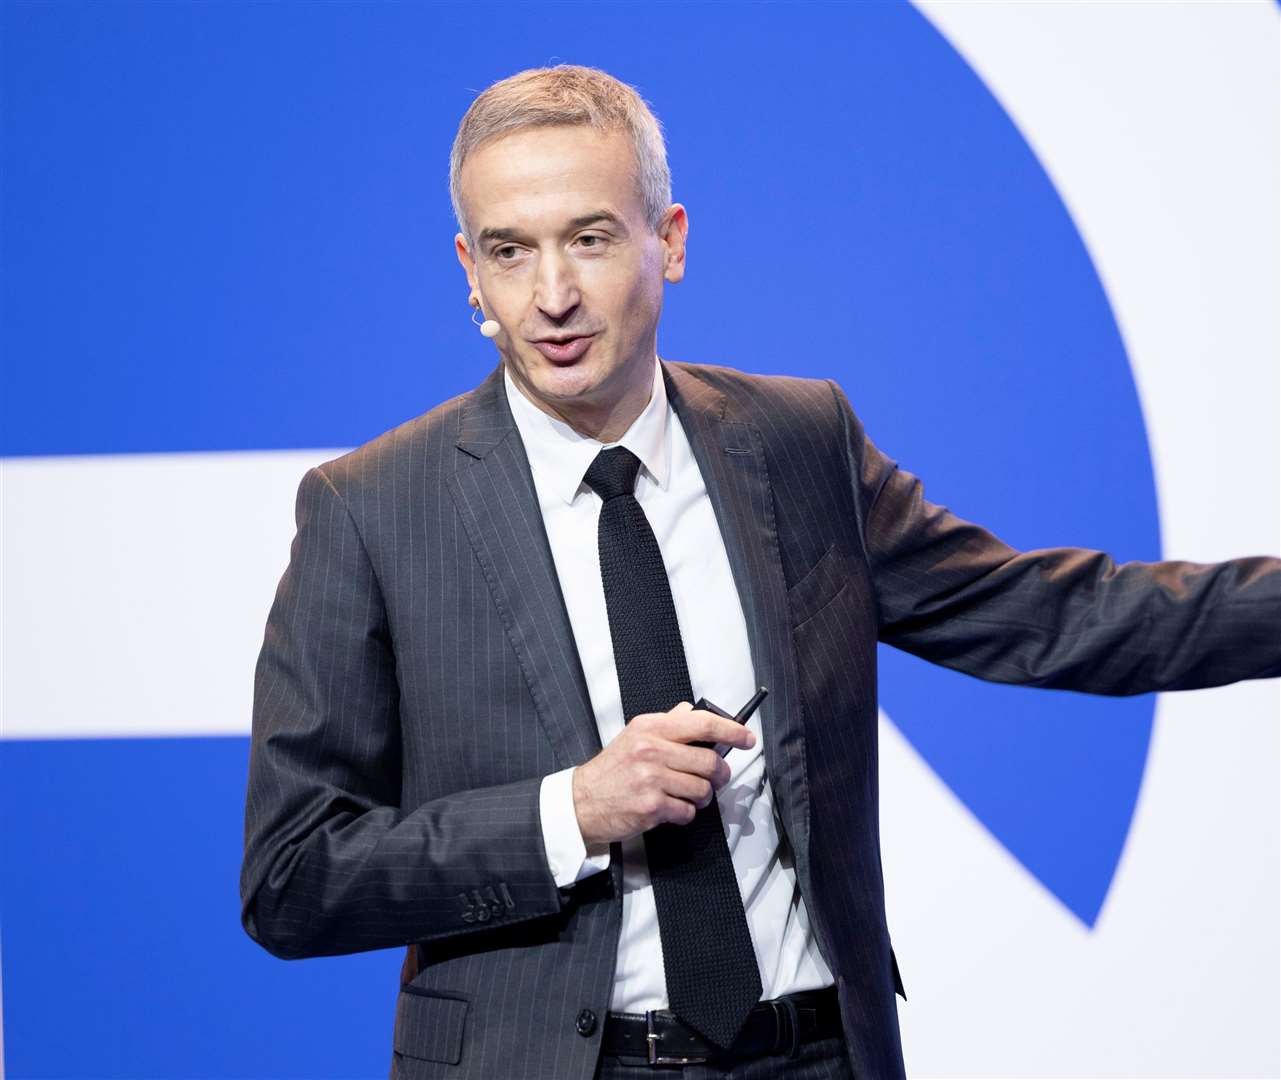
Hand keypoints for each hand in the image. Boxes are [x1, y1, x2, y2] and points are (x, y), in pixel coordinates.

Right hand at [571, 701, 755, 846]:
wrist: (582, 801)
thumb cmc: (612, 769)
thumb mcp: (634, 735)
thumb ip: (666, 722)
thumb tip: (691, 711)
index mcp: (651, 728)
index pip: (701, 722)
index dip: (731, 730)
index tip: (747, 737)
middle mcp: (651, 750)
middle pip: (709, 760)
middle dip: (720, 774)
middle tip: (716, 778)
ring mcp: (651, 779)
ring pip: (702, 789)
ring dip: (701, 797)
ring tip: (687, 795)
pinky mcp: (651, 806)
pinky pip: (688, 811)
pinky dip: (685, 813)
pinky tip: (671, 808)